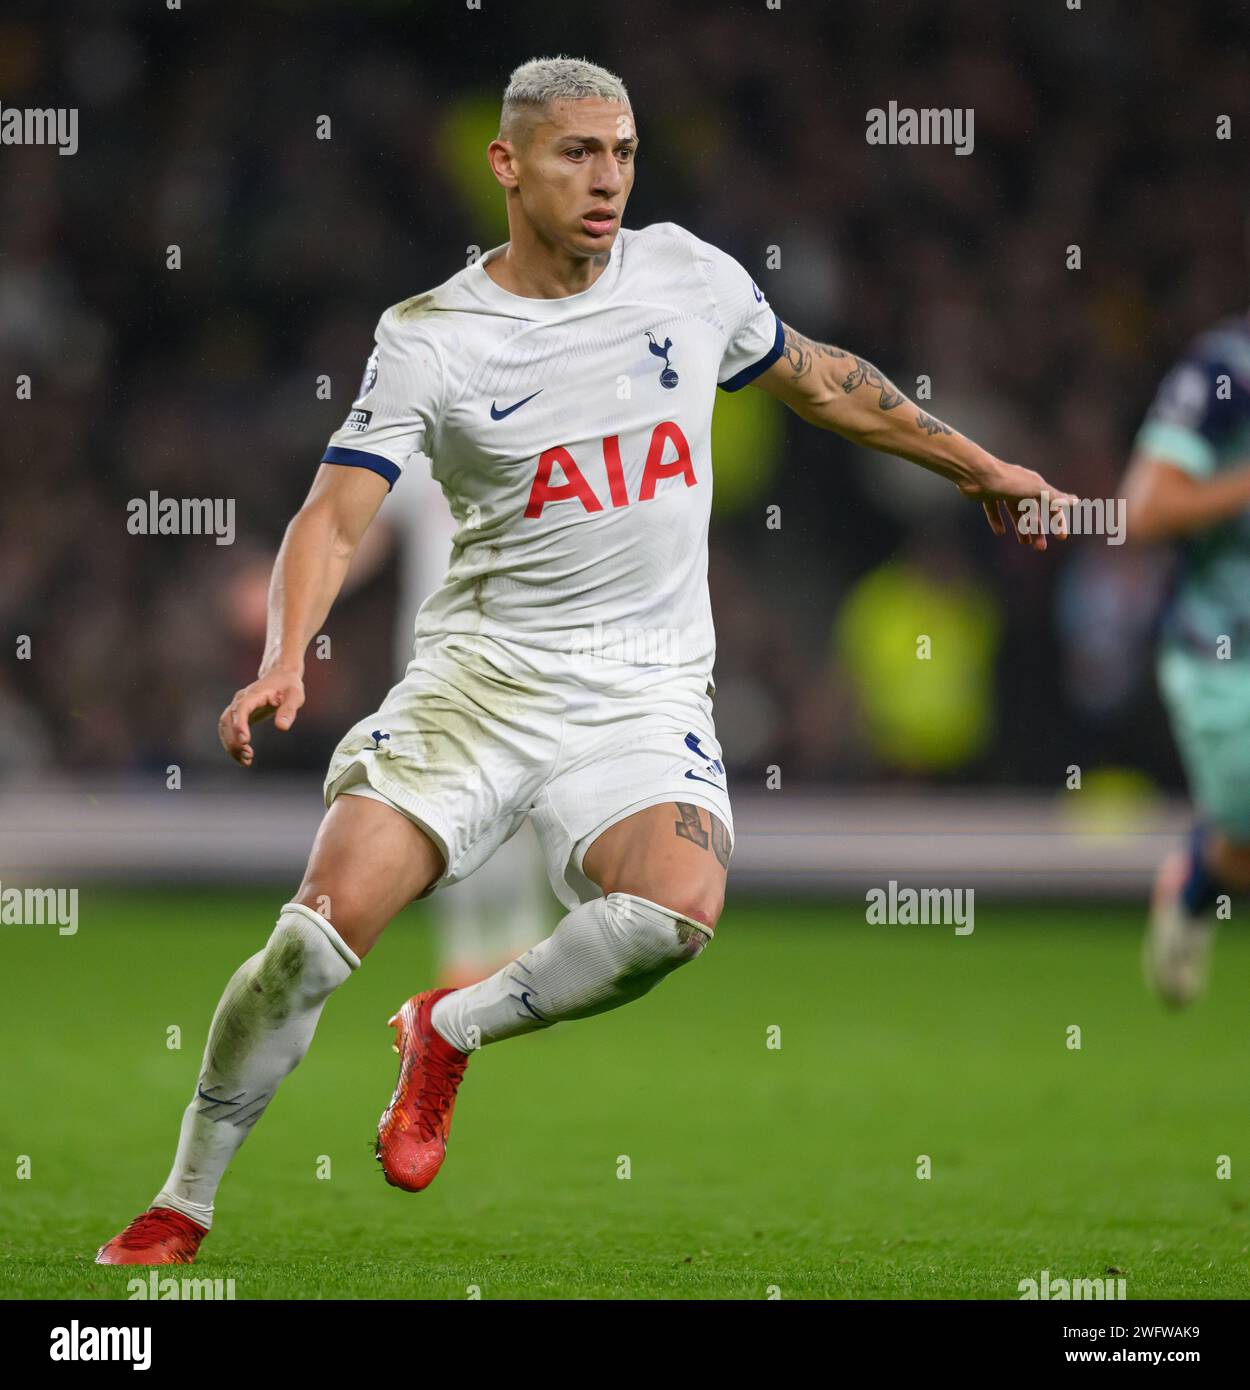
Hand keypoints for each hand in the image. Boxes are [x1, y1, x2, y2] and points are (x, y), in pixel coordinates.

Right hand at [219, 670, 304, 766]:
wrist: (280, 676)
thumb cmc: (289, 686)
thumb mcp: (295, 696)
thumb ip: (289, 710)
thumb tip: (282, 727)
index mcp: (254, 694)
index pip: (241, 708)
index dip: (240, 724)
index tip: (245, 741)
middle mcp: (240, 700)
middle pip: (228, 720)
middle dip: (234, 740)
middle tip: (249, 756)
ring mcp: (237, 707)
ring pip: (225, 727)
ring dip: (231, 745)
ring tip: (246, 761)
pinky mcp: (238, 715)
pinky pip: (228, 730)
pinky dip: (232, 744)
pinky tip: (243, 758)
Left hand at [959, 459, 1076, 551]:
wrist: (976, 474)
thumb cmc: (1007, 481)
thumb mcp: (1034, 490)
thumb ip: (1054, 497)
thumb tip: (1076, 501)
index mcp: (1034, 485)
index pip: (1051, 505)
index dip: (1057, 521)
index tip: (1061, 537)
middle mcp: (1021, 486)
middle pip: (1033, 512)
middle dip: (1038, 530)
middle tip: (1040, 548)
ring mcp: (1004, 490)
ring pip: (1015, 512)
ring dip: (1021, 528)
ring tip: (1024, 543)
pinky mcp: (988, 494)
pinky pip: (994, 510)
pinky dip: (998, 520)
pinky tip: (1000, 532)